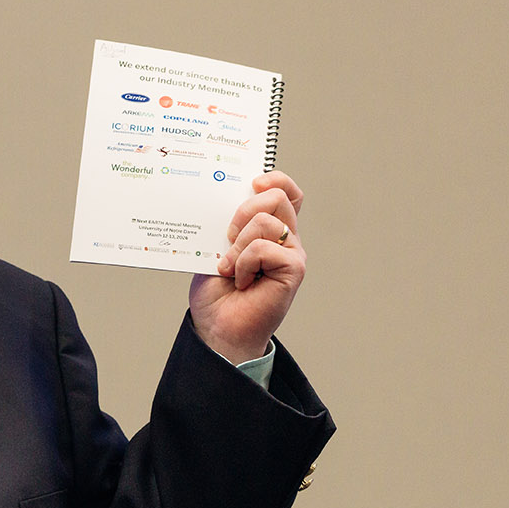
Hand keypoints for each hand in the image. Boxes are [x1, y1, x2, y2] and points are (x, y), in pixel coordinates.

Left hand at [188, 171, 305, 364]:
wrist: (218, 329)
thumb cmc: (217, 294)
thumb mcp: (214, 250)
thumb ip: (226, 225)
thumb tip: (225, 199)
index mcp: (269, 230)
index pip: (286, 191)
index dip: (275, 179)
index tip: (252, 182)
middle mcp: (286, 238)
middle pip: (278, 196)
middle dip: (244, 209)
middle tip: (227, 236)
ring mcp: (292, 253)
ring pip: (266, 220)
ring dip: (238, 244)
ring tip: (229, 268)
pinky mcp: (294, 269)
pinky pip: (265, 247)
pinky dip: (244, 262)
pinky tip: (241, 281)